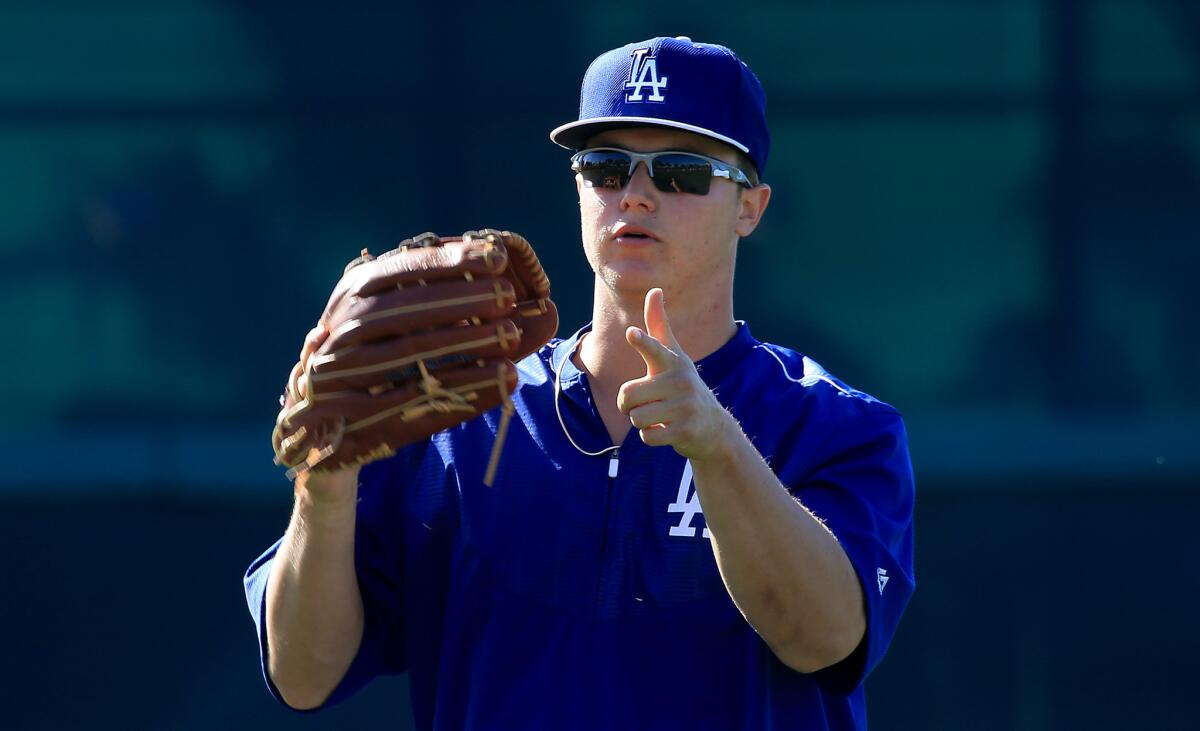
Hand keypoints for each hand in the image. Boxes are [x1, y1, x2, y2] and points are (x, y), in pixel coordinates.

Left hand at [617, 288, 732, 460]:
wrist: (712, 426)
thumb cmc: (682, 384)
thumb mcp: (673, 355)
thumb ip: (659, 325)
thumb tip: (655, 289)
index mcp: (673, 361)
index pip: (654, 348)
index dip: (642, 341)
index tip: (631, 333)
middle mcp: (680, 381)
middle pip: (627, 395)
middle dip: (629, 405)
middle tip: (646, 402)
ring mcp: (685, 406)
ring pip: (636, 418)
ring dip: (641, 421)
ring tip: (659, 415)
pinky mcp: (686, 430)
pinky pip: (647, 436)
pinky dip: (651, 436)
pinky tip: (666, 430)